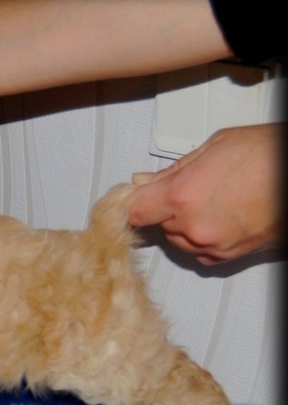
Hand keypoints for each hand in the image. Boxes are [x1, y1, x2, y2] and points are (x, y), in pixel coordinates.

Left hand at [128, 123, 282, 264]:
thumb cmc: (272, 155)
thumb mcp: (215, 147)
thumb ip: (172, 170)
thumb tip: (146, 181)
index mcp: (183, 195)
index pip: (134, 211)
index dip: (132, 203)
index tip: (133, 198)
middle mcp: (194, 226)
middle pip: (157, 225)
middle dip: (166, 207)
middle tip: (189, 187)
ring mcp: (212, 245)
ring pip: (177, 239)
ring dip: (185, 223)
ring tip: (214, 198)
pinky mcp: (228, 257)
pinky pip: (199, 251)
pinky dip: (202, 237)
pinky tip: (222, 215)